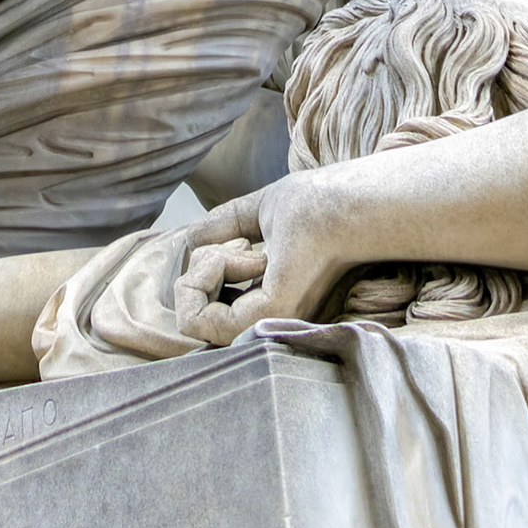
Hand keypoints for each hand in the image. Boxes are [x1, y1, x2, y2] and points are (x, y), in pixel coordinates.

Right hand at [173, 174, 344, 345]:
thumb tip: (187, 241)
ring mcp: (266, 323)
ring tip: (251, 248)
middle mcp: (263, 323)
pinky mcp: (271, 314)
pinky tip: (254, 255)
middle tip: (245, 245)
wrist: (341, 204)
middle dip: (204, 269)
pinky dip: (214, 271)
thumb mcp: (255, 214)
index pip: (202, 311)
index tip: (236, 245)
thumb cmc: (312, 206)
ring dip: (209, 268)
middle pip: (192, 316)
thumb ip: (221, 227)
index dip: (203, 273)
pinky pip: (202, 320)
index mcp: (263, 304)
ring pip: (192, 318)